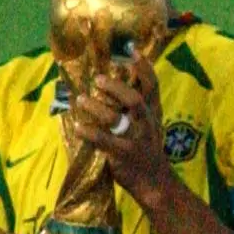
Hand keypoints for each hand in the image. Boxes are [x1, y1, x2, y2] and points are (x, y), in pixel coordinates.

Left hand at [65, 60, 177, 201]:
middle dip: (116, 88)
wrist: (155, 183)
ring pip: (116, 119)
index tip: (131, 50)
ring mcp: (135, 139)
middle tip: (97, 79)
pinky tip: (78, 127)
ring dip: (96, 108)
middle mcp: (146, 123)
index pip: (152, 86)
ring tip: (81, 100)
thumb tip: (110, 82)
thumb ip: (136, 106)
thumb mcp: (148, 125)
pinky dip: (89, 133)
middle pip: (135, 100)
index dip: (144, 67)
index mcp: (152, 113)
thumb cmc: (146, 149)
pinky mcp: (123, 155)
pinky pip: (104, 141)